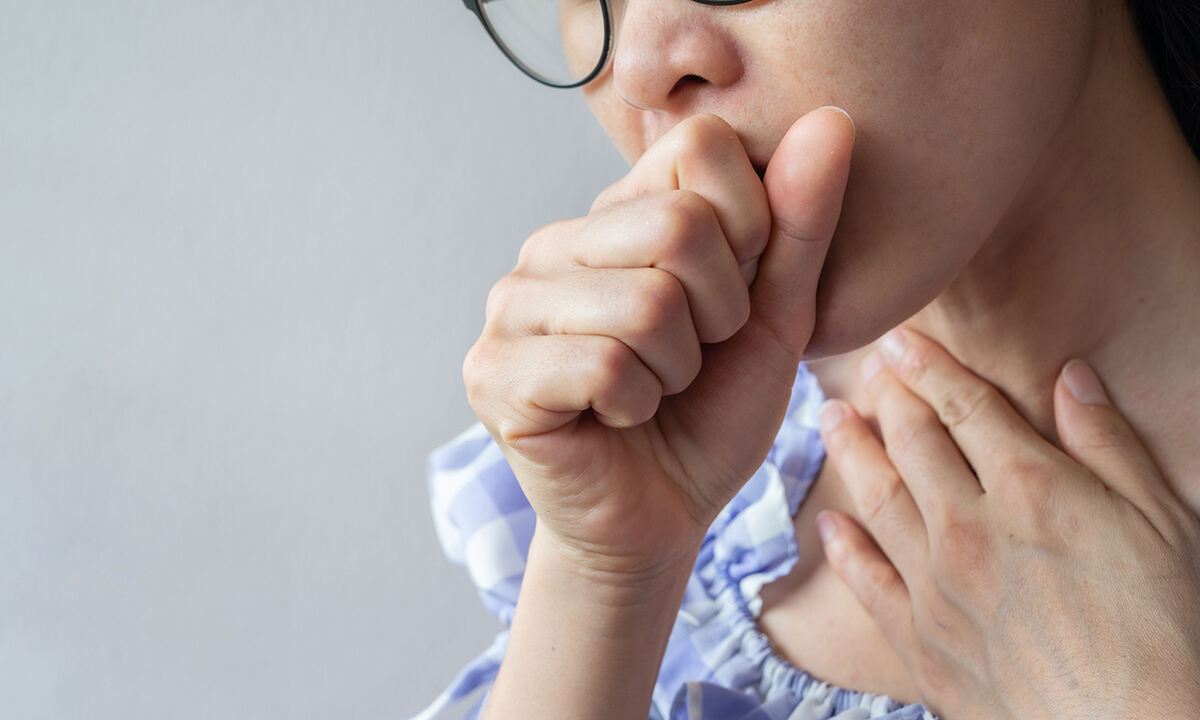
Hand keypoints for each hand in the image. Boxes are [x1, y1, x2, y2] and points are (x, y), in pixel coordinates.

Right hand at [463, 107, 855, 582]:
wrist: (659, 516)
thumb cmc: (710, 413)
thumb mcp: (773, 316)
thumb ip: (798, 223)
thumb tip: (831, 119)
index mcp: (613, 213)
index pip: (701, 146)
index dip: (750, 229)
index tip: (732, 297)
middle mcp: (552, 244)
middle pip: (679, 227)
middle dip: (719, 314)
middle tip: (692, 357)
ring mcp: (512, 307)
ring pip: (645, 304)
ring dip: (677, 370)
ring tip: (651, 390)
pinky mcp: (493, 374)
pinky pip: (603, 366)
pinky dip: (635, 405)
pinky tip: (614, 418)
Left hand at [814, 327, 1199, 718]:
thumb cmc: (1162, 632)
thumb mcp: (1161, 521)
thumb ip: (1108, 445)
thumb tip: (1071, 378)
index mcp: (1029, 489)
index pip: (965, 407)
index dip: (929, 368)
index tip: (900, 341)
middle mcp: (968, 527)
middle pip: (913, 444)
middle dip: (886, 399)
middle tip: (865, 369)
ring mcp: (936, 585)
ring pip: (877, 499)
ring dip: (849, 452)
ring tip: (829, 418)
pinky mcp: (919, 640)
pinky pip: (866, 582)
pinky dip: (842, 550)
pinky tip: (825, 524)